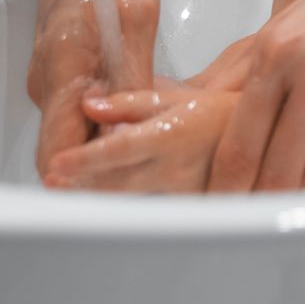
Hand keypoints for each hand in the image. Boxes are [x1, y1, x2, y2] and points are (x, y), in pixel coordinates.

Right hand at [23, 0, 159, 177]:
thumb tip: (128, 138)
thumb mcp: (134, 18)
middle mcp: (48, 85)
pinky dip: (111, 120)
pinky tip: (147, 116)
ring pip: (80, 132)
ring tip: (163, 149)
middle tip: (159, 178)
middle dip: (107, 171)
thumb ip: (130, 81)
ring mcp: (54, 81)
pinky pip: (84, 111)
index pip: (57, 156)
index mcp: (61, 72)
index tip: (125, 196)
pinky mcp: (67, 75)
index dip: (86, 183)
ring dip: (114, 144)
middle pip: (69, 152)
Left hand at [43, 78, 237, 192]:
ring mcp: (177, 192)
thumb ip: (128, 101)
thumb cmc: (213, 112)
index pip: (120, 150)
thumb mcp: (173, 96)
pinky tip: (98, 196)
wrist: (253, 136)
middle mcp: (173, 168)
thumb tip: (90, 104)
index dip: (86, 160)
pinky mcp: (182, 207)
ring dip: (96, 195)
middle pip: (117, 183)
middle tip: (51, 182)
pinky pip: (145, 206)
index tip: (57, 164)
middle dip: (81, 185)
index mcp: (170, 135)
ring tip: (65, 190)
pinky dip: (119, 201)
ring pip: (128, 199)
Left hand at [206, 0, 304, 192]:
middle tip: (257, 203)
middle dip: (264, 195)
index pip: (242, 143)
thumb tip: (208, 115)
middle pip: (277, 170)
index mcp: (277, 49)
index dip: (229, 184)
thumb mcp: (291, 19)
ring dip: (303, 184)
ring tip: (296, 177)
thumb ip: (250, 69)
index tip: (226, 200)